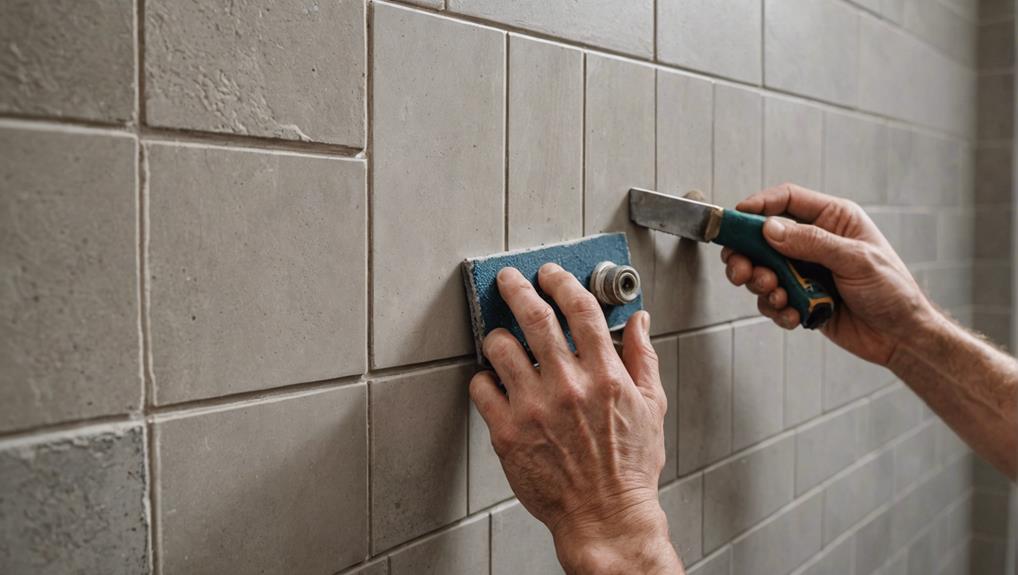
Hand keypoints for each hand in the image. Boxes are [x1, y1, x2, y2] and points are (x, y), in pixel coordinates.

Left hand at [469, 264, 681, 574]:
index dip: (561, 282)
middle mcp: (567, 385)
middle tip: (508, 280)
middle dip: (516, 288)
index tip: (550, 274)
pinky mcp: (507, 431)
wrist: (605, 516)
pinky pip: (481, 387)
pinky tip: (494, 382)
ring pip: (500, 347)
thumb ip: (643, 358)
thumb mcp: (651, 407)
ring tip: (500, 339)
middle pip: (533, 316)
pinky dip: (484, 378)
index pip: (579, 309)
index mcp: (605, 375)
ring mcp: (534, 408)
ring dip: (497, 336)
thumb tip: (638, 321)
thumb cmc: (629, 468)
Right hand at [722, 183, 935, 365]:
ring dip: (762, 286)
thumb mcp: (856, 260)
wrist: (901, 337)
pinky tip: (795, 315)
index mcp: (833, 219)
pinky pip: (773, 301)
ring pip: (762, 271)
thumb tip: (770, 228)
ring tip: (777, 296)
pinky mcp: (800, 298)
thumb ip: (812, 242)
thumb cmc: (893, 291)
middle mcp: (815, 242)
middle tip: (742, 271)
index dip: (758, 206)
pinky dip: (777, 310)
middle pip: (763, 238)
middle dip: (747, 256)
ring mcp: (805, 271)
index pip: (787, 200)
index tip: (736, 219)